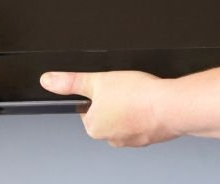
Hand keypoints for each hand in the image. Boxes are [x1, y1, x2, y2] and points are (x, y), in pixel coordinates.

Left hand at [39, 70, 177, 147]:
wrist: (171, 106)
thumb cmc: (138, 96)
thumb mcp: (98, 80)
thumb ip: (71, 81)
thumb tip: (48, 81)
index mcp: (94, 128)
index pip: (87, 108)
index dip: (97, 93)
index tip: (108, 86)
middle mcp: (111, 138)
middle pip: (107, 112)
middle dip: (115, 99)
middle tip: (125, 88)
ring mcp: (131, 140)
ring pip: (126, 117)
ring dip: (131, 106)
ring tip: (139, 94)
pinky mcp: (149, 137)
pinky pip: (143, 121)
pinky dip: (146, 112)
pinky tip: (150, 101)